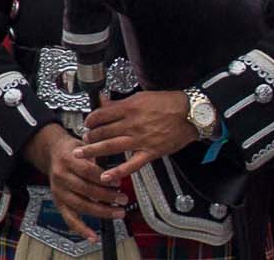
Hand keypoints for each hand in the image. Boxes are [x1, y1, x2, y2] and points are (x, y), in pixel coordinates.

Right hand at [27, 123, 123, 239]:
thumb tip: (118, 166)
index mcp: (69, 160)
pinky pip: (70, 219)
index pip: (87, 171)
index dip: (103, 178)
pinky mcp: (59, 202)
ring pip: (80, 205)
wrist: (53, 152)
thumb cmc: (75, 148)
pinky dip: (82, 229)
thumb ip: (99, 154)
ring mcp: (59, 191)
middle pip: (85, 189)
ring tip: (118, 212)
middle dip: (107, 196)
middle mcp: (61, 177)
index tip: (118, 182)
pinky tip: (93, 236)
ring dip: (101, 211)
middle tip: (123, 199)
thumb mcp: (87, 144)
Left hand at [82, 90, 200, 184]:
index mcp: (131, 107)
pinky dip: (117, 171)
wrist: (192, 113)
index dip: (91, 119)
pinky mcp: (149, 152)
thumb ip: (123, 102)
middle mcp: (133, 123)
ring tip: (81, 154)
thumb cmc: (170, 103)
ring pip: (111, 146)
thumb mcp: (144, 96)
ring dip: (93, 151)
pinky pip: (130, 164)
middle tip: (83, 139)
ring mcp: (140, 139)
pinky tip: (105, 176)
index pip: (102, 114)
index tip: (87, 122)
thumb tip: (106, 102)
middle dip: (89, 135)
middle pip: (103, 131)